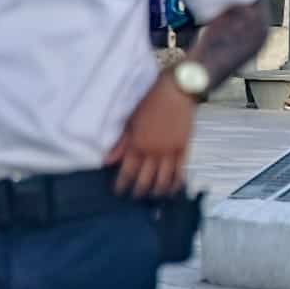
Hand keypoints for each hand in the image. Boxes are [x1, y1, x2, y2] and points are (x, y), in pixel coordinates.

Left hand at [106, 74, 195, 197]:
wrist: (176, 90)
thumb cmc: (150, 101)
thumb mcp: (130, 120)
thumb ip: (120, 143)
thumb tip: (106, 161)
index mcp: (137, 144)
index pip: (127, 172)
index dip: (122, 185)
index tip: (118, 193)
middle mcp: (153, 152)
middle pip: (144, 180)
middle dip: (138, 192)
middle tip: (134, 198)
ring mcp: (170, 152)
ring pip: (163, 180)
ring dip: (156, 192)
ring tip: (152, 197)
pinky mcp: (184, 149)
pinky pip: (180, 172)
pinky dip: (176, 183)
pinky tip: (172, 191)